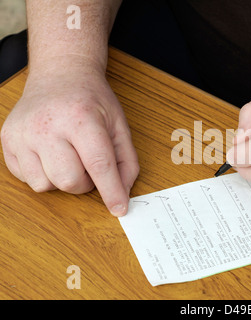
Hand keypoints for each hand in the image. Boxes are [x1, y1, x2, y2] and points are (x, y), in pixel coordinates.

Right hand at [1, 57, 138, 215]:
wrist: (60, 75)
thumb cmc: (91, 100)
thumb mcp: (119, 125)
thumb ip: (126, 161)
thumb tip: (122, 194)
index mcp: (81, 118)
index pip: (98, 164)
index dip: (111, 191)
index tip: (119, 209)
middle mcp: (48, 125)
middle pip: (69, 181)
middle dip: (85, 183)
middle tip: (89, 164)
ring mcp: (23, 133)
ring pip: (45, 185)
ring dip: (63, 179)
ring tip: (69, 157)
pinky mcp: (7, 140)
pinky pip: (27, 179)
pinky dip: (44, 174)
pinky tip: (50, 154)